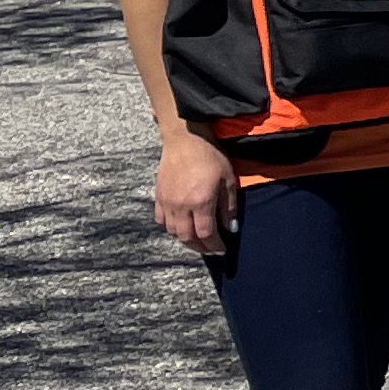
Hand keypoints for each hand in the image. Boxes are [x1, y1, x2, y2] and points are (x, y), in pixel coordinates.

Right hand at [154, 132, 238, 256]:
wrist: (185, 139)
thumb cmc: (210, 157)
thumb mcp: (227, 180)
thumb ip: (228, 207)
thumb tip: (230, 228)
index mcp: (200, 202)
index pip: (206, 234)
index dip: (214, 245)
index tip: (222, 249)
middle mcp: (181, 206)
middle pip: (187, 237)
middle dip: (200, 247)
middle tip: (210, 249)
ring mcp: (167, 202)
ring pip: (172, 231)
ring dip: (185, 239)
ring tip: (197, 240)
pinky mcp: (158, 196)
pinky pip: (160, 220)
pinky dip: (170, 228)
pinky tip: (180, 227)